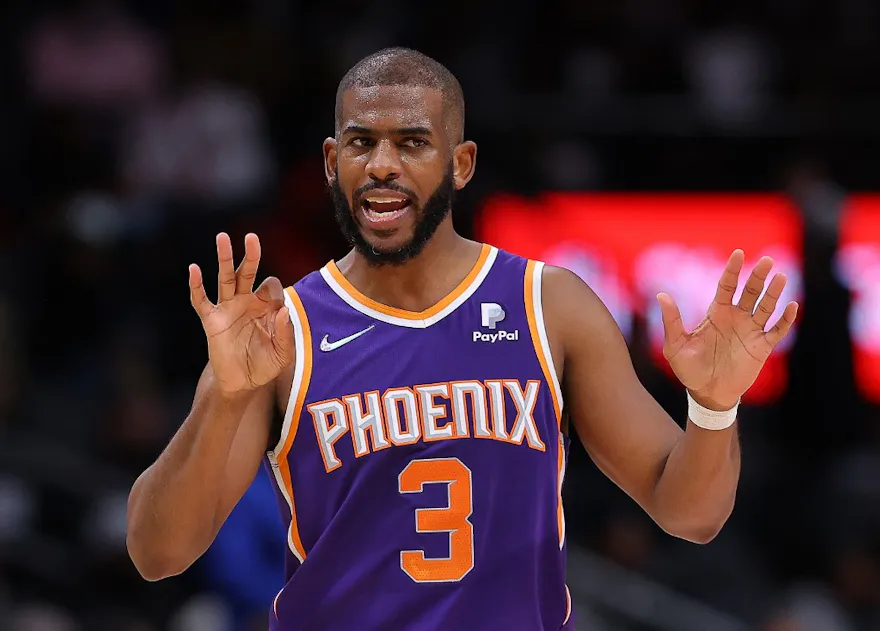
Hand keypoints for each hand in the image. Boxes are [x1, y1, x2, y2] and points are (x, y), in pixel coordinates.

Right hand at [189, 233, 293, 393]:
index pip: (271, 286)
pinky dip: (196, 285)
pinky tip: (194, 269)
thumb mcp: (283, 354)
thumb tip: (284, 310)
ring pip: (225, 278)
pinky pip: (202, 300)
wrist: (242, 383)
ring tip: (222, 237)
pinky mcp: (212, 321)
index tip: (277, 311)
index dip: (275, 294)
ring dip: (224, 258)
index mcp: (266, 306)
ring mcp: (228, 309)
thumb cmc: (265, 365)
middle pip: (246, 272)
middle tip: (251, 237)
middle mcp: (246, 302)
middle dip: (250, 255)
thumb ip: (287, 333)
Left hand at [656, 249, 798, 409]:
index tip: (738, 253)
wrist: (707, 394)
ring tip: (780, 277)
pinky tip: (791, 306)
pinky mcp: (762, 347)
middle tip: (767, 261)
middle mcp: (736, 318)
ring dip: (774, 293)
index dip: (732, 270)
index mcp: (716, 313)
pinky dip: (785, 319)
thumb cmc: (689, 369)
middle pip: (750, 292)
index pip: (726, 286)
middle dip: (758, 276)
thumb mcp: (676, 345)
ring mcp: (750, 331)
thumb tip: (661, 295)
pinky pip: (777, 330)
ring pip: (766, 307)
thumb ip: (672, 320)